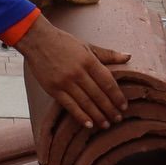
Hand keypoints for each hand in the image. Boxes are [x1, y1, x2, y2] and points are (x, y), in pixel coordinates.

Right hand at [15, 17, 129, 129]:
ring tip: (106, 124)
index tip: (124, 106)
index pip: (108, 83)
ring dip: (98, 116)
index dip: (117, 96)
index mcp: (88, 61)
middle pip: (99, 95)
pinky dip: (80, 116)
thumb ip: (107, 54)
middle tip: (118, 119)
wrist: (37, 40)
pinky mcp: (53, 89)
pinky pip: (70, 106)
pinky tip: (89, 124)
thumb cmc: (64, 42)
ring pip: (86, 103)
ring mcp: (65, 82)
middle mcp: (78, 72)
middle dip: (110, 109)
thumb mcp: (87, 45)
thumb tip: (128, 56)